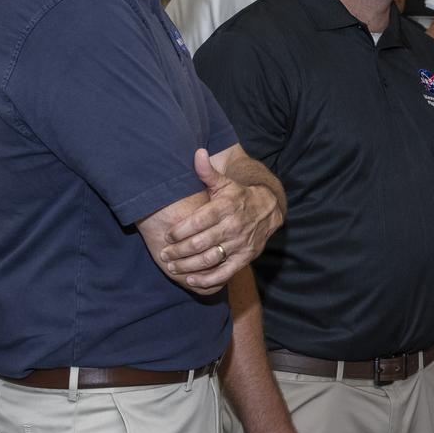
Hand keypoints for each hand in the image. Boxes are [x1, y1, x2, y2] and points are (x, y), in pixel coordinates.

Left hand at [160, 149, 283, 290]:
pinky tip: (191, 279)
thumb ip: (207, 172)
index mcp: (225, 207)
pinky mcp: (245, 257)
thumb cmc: (238, 196)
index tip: (167, 236)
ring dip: (188, 266)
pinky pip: (224, 272)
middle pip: (200, 243)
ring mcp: (240, 243)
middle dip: (178, 251)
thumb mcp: (224, 182)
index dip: (179, 231)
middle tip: (165, 254)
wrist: (268, 209)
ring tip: (172, 267)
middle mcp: (233, 226)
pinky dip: (207, 279)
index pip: (197, 222)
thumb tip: (198, 153)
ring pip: (209, 259)